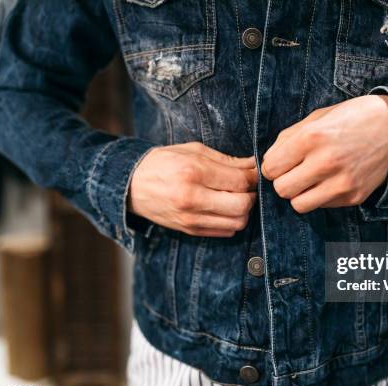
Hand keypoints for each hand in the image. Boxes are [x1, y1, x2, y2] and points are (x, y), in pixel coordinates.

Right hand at [128, 142, 257, 236]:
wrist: (132, 185)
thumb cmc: (164, 163)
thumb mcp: (193, 151)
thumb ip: (226, 160)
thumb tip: (254, 166)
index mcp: (193, 172)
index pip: (239, 181)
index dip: (254, 177)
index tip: (255, 173)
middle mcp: (192, 198)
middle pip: (242, 205)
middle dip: (251, 195)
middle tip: (247, 187)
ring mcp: (190, 218)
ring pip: (238, 222)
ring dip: (244, 210)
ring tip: (236, 197)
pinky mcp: (190, 230)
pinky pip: (225, 232)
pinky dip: (232, 221)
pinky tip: (225, 208)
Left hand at [261, 95, 387, 213]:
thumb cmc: (353, 118)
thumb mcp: (317, 117)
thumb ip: (288, 138)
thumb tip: (267, 161)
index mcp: (311, 138)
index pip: (271, 168)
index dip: (272, 166)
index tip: (282, 162)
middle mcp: (325, 163)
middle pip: (282, 190)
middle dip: (284, 181)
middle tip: (295, 171)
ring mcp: (341, 183)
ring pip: (298, 205)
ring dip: (300, 194)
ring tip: (311, 180)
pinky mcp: (353, 197)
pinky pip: (322, 206)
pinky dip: (321, 196)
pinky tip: (331, 180)